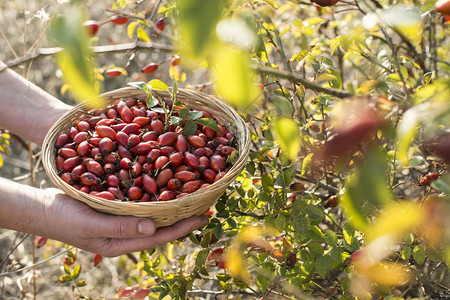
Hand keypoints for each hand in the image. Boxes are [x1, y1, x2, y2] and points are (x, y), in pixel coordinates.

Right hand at [41, 188, 208, 256]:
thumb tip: (154, 227)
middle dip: (183, 217)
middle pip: (160, 226)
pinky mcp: (115, 208)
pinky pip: (141, 203)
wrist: (42, 208)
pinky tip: (165, 186)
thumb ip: (121, 227)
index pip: (159, 237)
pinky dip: (155, 196)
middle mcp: (125, 233)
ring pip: (152, 214)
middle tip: (205, 204)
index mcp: (122, 242)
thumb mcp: (91, 224)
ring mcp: (121, 220)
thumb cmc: (64, 218)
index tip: (203, 217)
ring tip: (191, 195)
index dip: (182, 227)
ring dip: (172, 206)